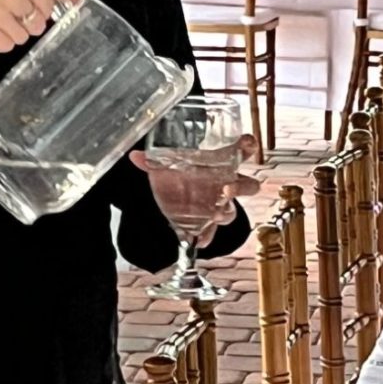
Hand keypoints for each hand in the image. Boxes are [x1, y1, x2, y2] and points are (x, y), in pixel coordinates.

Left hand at [129, 134, 260, 246]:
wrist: (176, 195)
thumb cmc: (181, 172)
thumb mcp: (168, 163)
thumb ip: (153, 161)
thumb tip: (135, 155)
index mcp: (221, 162)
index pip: (243, 150)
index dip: (248, 146)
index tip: (247, 143)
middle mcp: (226, 184)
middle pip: (248, 186)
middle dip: (243, 187)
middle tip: (229, 187)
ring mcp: (219, 205)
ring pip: (232, 212)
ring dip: (225, 213)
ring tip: (215, 215)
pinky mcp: (208, 223)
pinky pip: (212, 232)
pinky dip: (207, 236)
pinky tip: (199, 240)